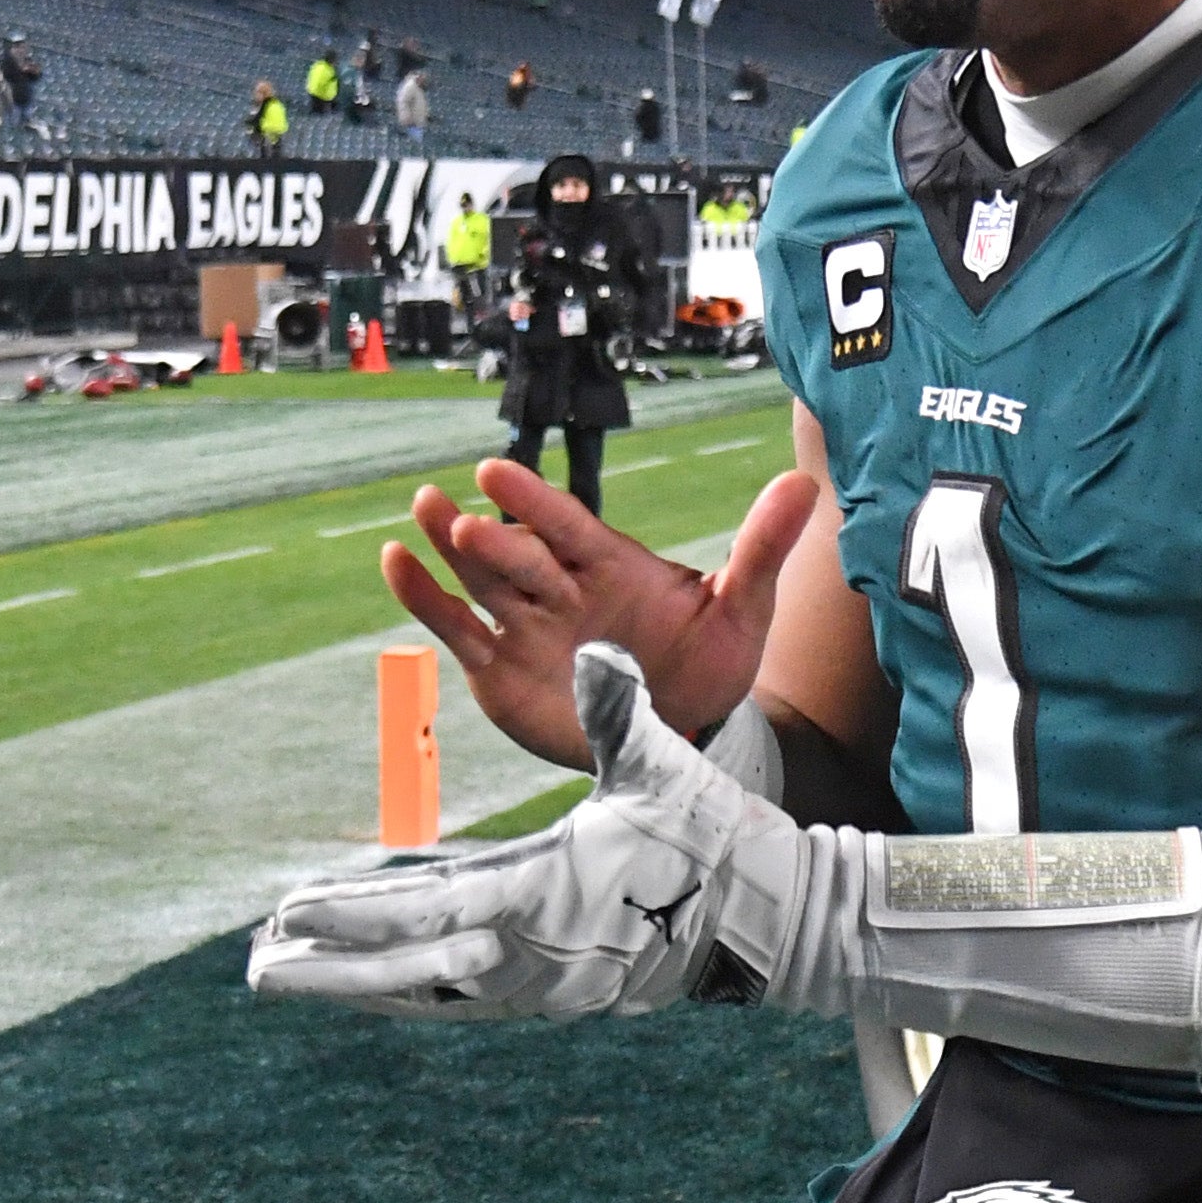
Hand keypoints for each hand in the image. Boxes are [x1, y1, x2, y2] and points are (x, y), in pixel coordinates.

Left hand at [250, 644, 757, 1015]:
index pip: (430, 908)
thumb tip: (595, 651)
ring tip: (294, 978)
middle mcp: (535, 953)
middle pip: (410, 970)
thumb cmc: (713, 837)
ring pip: (430, 991)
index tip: (290, 913)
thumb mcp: (664, 767)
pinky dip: (410, 991)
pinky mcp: (554, 993)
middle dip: (331, 970)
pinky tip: (373, 986)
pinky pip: (463, 997)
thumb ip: (618, 710)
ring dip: (360, 986)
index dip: (354, 913)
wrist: (771, 919)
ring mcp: (543, 984)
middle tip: (258, 968)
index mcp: (548, 895)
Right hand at [383, 459, 816, 767]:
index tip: (495, 470)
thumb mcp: (744, 606)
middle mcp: (560, 586)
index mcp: (609, 562)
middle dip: (491, 539)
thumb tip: (805, 486)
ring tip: (419, 517)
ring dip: (447, 553)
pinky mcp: (500, 669)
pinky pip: (458, 630)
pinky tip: (396, 564)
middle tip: (460, 516)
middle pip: (517, 554)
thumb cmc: (711, 660)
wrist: (689, 731)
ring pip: (479, 582)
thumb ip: (762, 547)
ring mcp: (526, 626)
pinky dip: (427, 601)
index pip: (566, 525)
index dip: (534, 501)